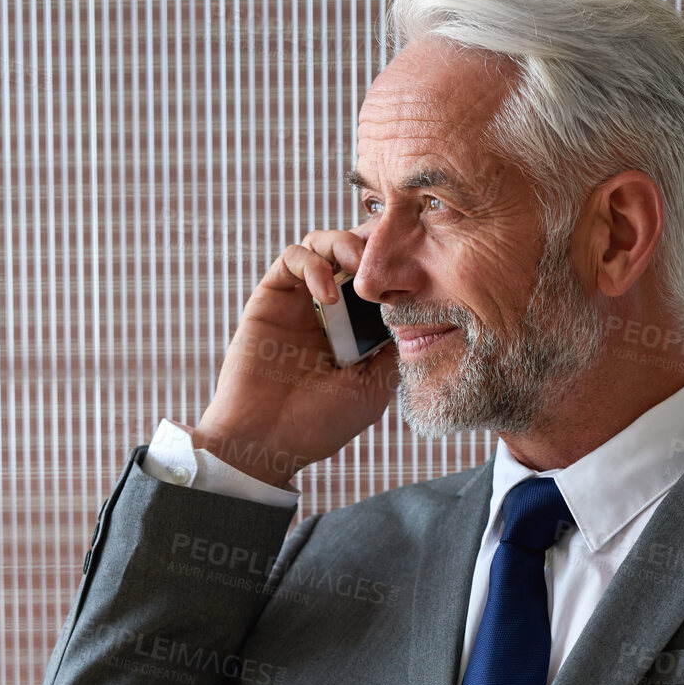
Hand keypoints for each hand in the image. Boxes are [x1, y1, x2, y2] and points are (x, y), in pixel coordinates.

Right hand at [193, 223, 399, 485]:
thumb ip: (392, 349)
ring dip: (343, 244)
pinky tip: (327, 294)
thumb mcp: (374, 389)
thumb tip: (415, 313)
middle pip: (353, 254)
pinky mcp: (271, 297)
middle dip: (373, 245)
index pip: (379, 283)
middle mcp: (329, 312)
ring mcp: (299, 302)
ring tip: (359, 265)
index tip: (417, 269)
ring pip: (323, 245)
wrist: (266, 440)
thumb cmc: (319, 424)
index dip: (396, 269)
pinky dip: (314, 263)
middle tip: (387, 256)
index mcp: (356, 332)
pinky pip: (292, 258)